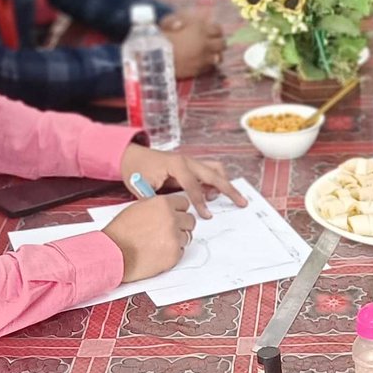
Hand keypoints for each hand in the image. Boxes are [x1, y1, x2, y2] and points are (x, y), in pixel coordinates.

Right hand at [103, 192, 193, 281]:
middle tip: (168, 231)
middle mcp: (171, 219)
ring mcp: (174, 238)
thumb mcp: (138, 208)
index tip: (174, 215)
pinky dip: (172, 253)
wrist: (112, 253)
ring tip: (157, 243)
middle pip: (190, 220)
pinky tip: (157, 252)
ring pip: (186, 237)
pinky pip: (181, 252)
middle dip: (182, 225)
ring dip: (176, 240)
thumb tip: (169, 208)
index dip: (178, 210)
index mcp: (163, 204)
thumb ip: (157, 206)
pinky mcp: (174, 255)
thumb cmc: (120, 232)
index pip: (184, 203)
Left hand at [121, 144, 245, 221]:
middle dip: (229, 189)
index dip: (201, 202)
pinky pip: (209, 171)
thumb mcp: (143, 188)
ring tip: (222, 199)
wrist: (131, 156)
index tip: (207, 216)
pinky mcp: (191, 165)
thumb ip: (160, 200)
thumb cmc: (136, 171)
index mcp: (176, 164)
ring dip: (223, 183)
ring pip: (215, 169)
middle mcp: (187, 160)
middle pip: (214, 174)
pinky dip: (216, 181)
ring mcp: (190, 161)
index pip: (194, 185)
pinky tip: (210, 195)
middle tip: (241, 202)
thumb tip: (174, 213)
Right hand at [161, 10, 225, 77]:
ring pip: (219, 57)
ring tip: (208, 54)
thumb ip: (176, 22)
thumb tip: (180, 24)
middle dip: (219, 43)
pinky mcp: (199, 70)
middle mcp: (205, 44)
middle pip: (222, 44)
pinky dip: (208, 65)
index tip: (212, 32)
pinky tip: (201, 62)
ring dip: (215, 55)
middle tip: (213, 43)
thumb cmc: (159, 39)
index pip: (218, 29)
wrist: (154, 59)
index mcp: (199, 30)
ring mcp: (203, 58)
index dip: (216, 31)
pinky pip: (210, 67)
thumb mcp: (166, 24)